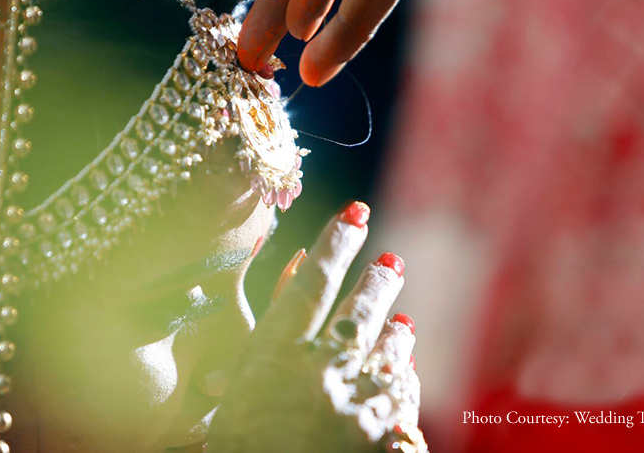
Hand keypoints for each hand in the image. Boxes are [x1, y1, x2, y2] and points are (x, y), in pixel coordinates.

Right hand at [206, 203, 425, 452]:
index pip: (311, 283)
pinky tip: (404, 367)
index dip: (335, 243)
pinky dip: (403, 378)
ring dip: (394, 332)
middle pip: (359, 309)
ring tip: (401, 322)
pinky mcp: (386, 439)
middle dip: (378, 280)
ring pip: (390, 351)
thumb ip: (269, 337)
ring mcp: (359, 407)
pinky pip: (403, 398)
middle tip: (391, 260)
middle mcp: (321, 374)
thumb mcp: (239, 390)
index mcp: (274, 359)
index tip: (355, 214)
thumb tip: (292, 273)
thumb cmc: (242, 448)